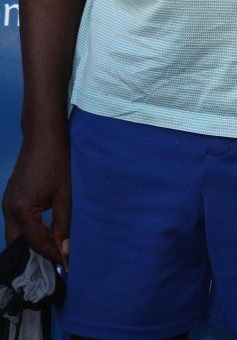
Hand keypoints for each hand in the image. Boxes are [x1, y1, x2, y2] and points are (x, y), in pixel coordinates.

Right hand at [2, 136, 70, 265]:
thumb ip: (63, 224)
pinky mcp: (9, 196)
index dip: (52, 254)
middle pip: (18, 243)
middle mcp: (8, 209)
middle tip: (58, 257)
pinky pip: (15, 221)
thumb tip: (65, 250)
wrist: (43, 135)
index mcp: (22, 210)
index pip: (36, 242)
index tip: (67, 263)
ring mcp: (6, 202)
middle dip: (36, 252)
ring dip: (31, 241)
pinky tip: (42, 230)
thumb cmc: (56, 162)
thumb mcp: (64, 195)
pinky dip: (27, 229)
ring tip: (52, 246)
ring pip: (15, 233)